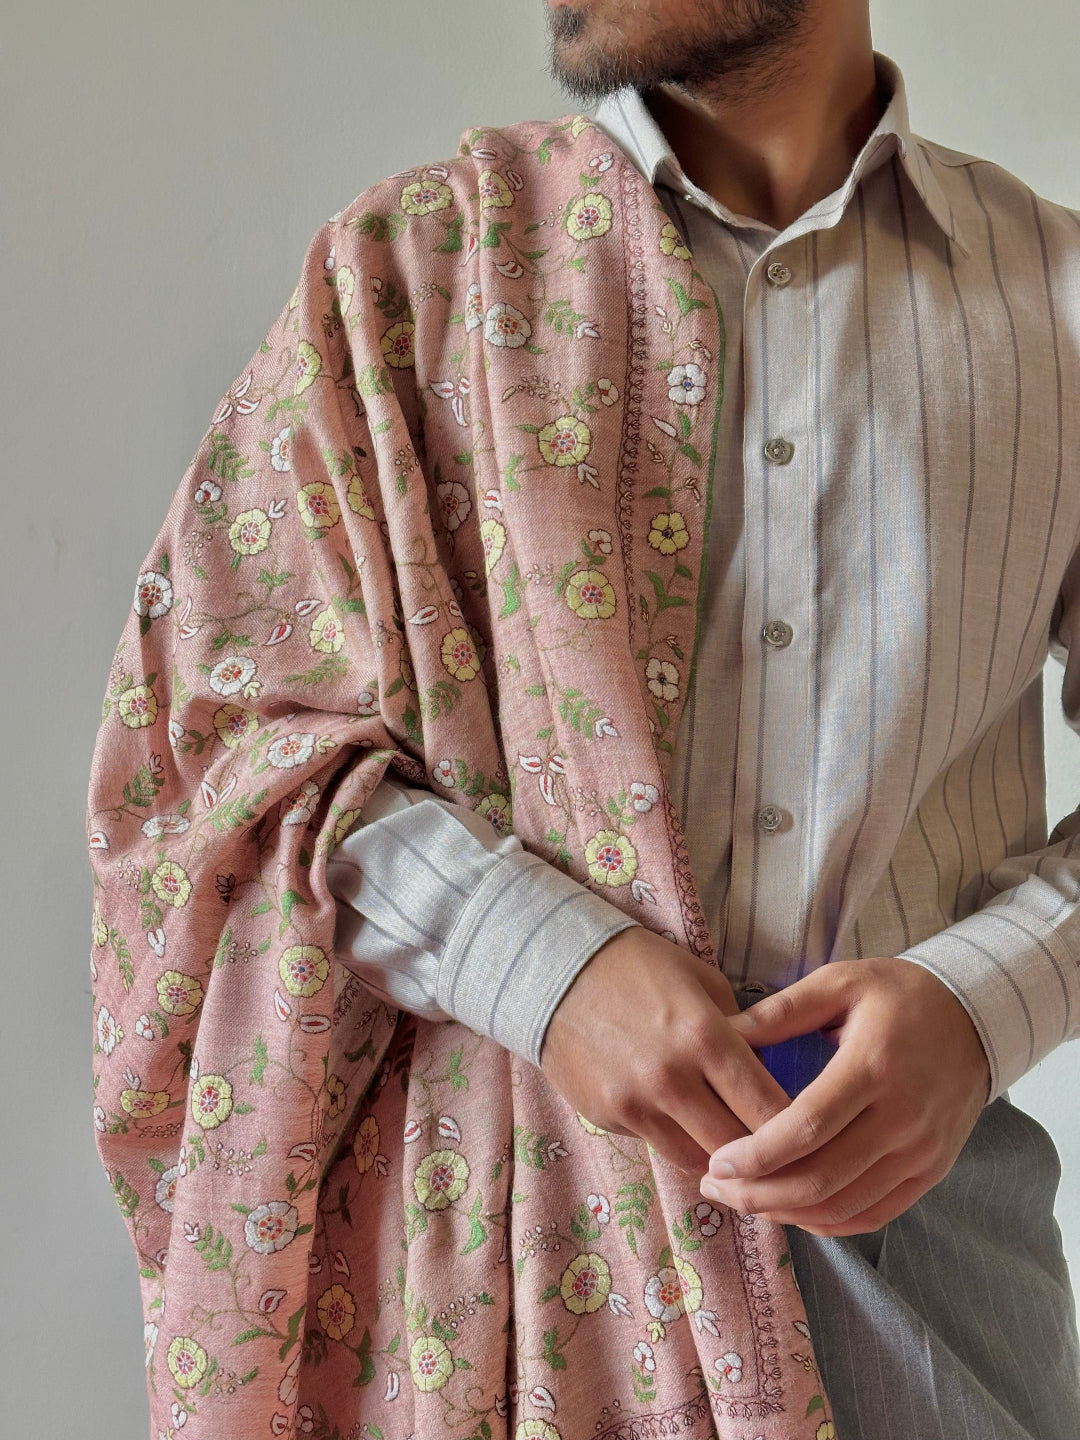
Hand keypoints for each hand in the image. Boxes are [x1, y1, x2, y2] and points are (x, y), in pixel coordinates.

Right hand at [538, 927, 792, 1173]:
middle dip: (766, 1154)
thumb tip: (771, 1073)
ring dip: (724, 1158)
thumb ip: (741, 1030)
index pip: (771, 1108)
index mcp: (706, 1036)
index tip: (813, 1131)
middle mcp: (673, 1078)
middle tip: (784, 1152)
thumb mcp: (702, 981)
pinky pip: (660, 1148)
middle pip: (740, 1147)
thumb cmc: (638, 966)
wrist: (555, 969)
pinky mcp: (607, 1117)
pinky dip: (682, 1145)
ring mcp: (636, 1103)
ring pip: (700, 1160)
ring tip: (740, 1148)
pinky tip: (692, 1129)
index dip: (800, 1128)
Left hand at [699, 958, 991, 1235]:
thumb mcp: (839, 981)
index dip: (757, 1155)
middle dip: (759, 1193)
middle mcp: (901, 1118)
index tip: (717, 1162)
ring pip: (843, 1206)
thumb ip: (781, 1011)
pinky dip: (826, 1222)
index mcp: (872, 1067)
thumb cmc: (898, 995)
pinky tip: (790, 1210)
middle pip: (821, 1179)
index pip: (807, 1128)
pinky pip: (872, 1215)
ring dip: (786, 1213)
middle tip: (715, 1186)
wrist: (975, 1017)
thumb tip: (722, 1034)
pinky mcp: (931, 1172)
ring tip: (742, 1199)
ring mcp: (920, 1152)